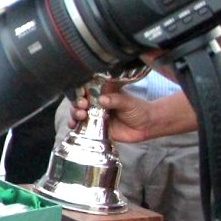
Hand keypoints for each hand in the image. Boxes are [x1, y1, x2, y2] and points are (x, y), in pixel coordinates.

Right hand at [68, 85, 195, 141]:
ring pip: (78, 115)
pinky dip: (76, 127)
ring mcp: (96, 117)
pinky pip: (83, 128)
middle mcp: (97, 105)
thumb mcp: (128, 102)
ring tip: (81, 116)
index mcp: (103, 94)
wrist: (147, 126)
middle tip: (83, 107)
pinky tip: (73, 126)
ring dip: (75, 115)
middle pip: (79, 103)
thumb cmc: (139, 109)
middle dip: (77, 104)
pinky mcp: (96, 129)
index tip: (83, 96)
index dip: (81, 92)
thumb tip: (102, 99)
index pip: (87, 90)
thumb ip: (115, 100)